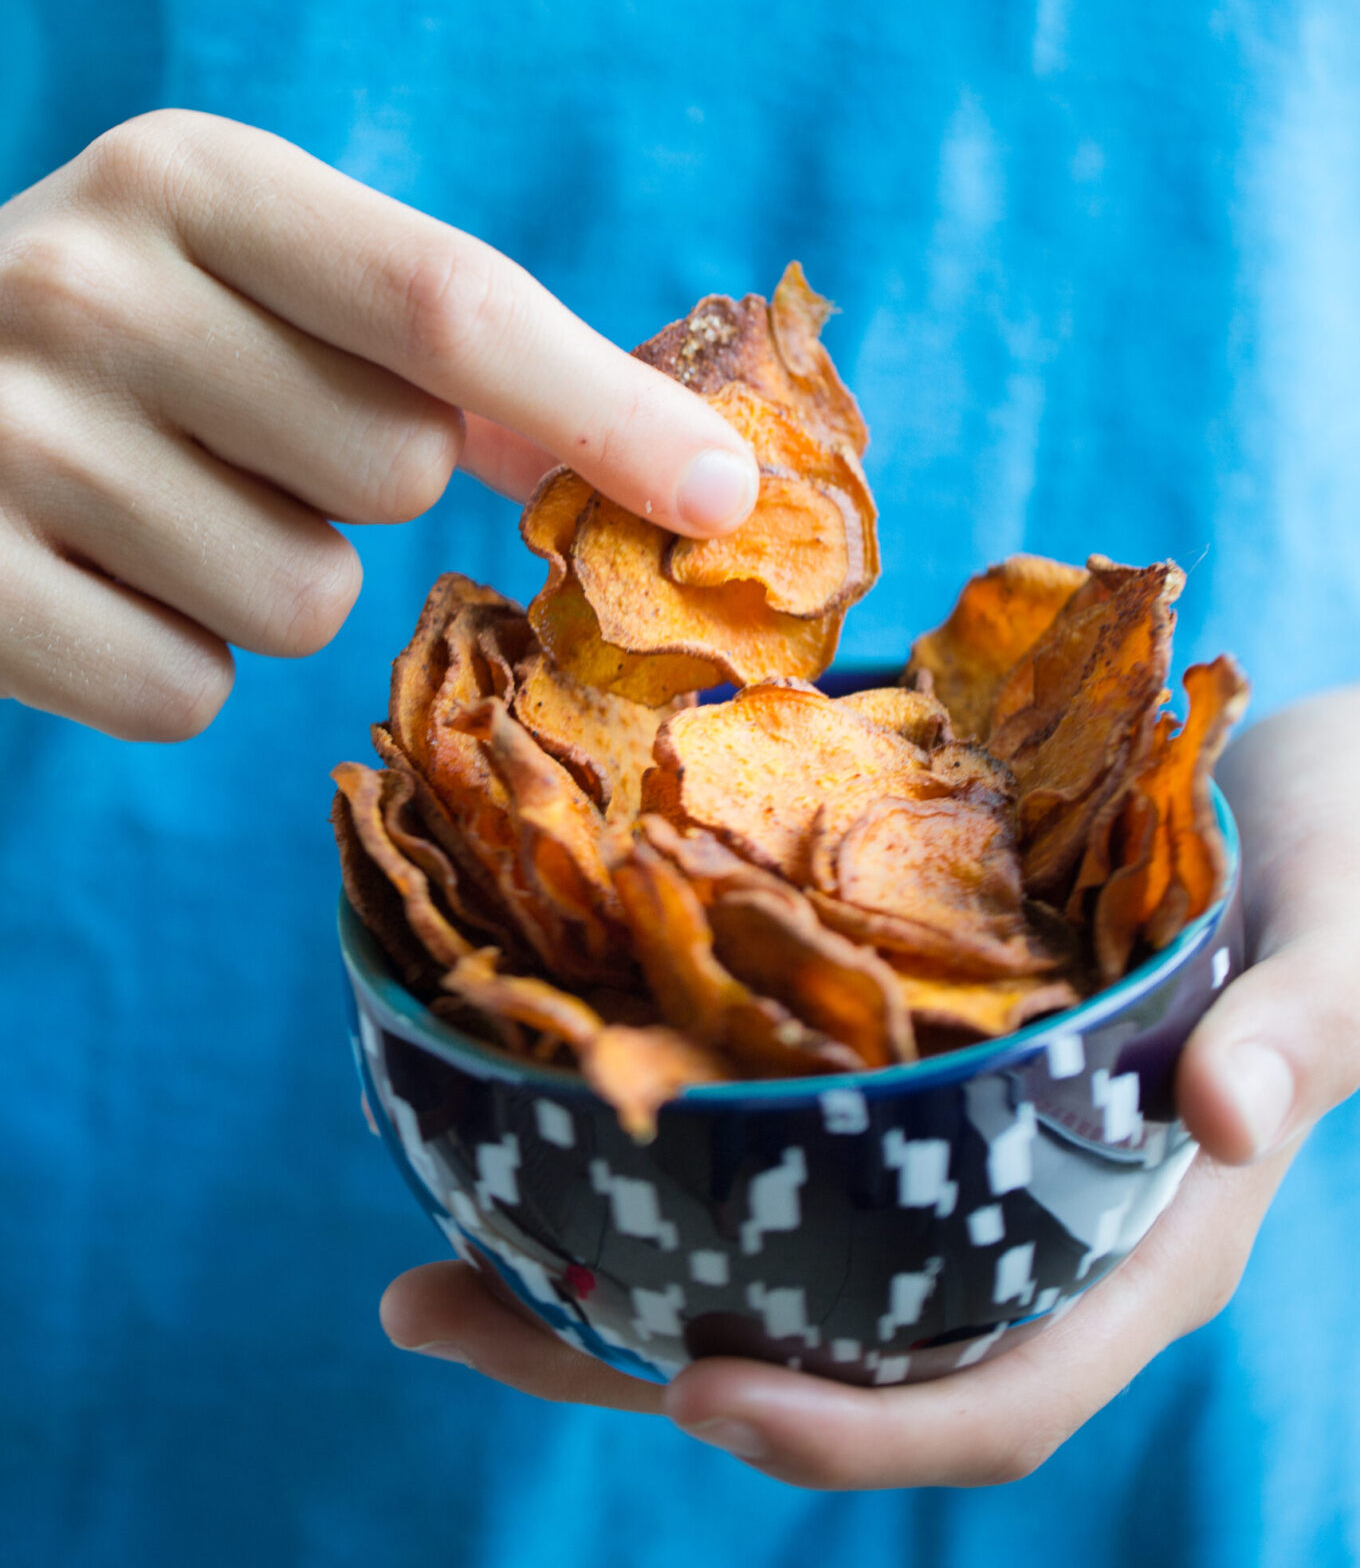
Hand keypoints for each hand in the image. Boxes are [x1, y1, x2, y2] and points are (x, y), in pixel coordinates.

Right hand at [0, 111, 757, 738]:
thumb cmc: (124, 337)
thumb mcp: (255, 273)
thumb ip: (446, 345)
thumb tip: (678, 462)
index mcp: (188, 178)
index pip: (449, 304)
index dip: (603, 410)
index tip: (726, 498)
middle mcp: (84, 284)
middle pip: (397, 470)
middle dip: (362, 486)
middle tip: (241, 439)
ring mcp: (5, 439)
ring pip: (306, 601)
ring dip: (266, 579)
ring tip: (151, 507)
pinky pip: (188, 694)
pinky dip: (171, 662)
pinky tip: (90, 581)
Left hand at [379, 687, 1359, 1487]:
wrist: (1318, 807)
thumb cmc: (1351, 874)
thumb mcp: (1349, 940)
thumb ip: (1307, 1030)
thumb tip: (1226, 1117)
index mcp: (1140, 1248)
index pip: (998, 1401)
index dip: (854, 1433)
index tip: (700, 1399)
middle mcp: (1029, 1235)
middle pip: (835, 1364)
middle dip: (640, 1371)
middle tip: (435, 1318)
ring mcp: (963, 1168)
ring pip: (779, 1270)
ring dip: (607, 1278)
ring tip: (428, 1259)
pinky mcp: (916, 1085)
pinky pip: (782, 1154)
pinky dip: (667, 1156)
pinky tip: (549, 1109)